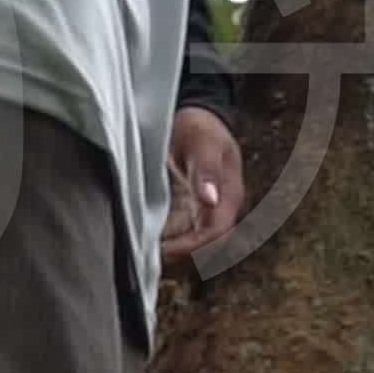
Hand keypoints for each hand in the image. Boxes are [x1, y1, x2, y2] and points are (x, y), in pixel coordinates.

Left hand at [161, 105, 243, 263]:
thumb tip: (210, 200)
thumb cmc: (202, 126)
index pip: (217, 233)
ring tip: (144, 252)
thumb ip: (207, 170)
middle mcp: (219, 207)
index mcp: (229, 195)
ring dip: (173, 250)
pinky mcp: (189, 208)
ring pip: (192, 241)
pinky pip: (180, 231)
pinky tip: (146, 239)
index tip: (167, 250)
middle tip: (150, 256)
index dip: (194, 246)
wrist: (195, 116)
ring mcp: (205, 209)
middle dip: (181, 255)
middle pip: (206, 245)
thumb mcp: (204, 142)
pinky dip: (166, 238)